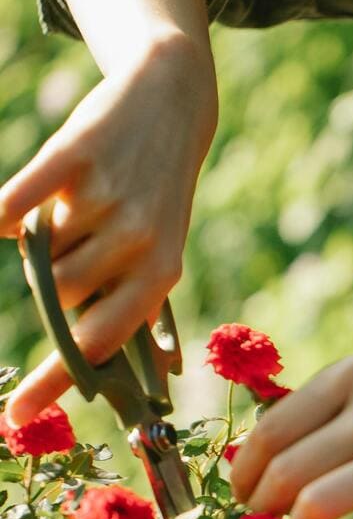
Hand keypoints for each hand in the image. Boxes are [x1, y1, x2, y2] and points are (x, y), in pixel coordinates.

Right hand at [0, 35, 216, 424]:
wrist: (169, 101)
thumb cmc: (157, 191)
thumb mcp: (160, 250)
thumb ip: (134, 307)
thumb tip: (146, 381)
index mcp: (160, 274)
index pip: (99, 344)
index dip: (55, 382)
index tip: (14, 417)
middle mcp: (139, 241)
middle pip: (57, 295)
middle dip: (52, 279)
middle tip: (75, 240)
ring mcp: (108, 197)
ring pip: (37, 254)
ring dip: (40, 239)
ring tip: (73, 209)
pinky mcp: (76, 154)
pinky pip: (15, 203)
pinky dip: (3, 211)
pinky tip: (3, 214)